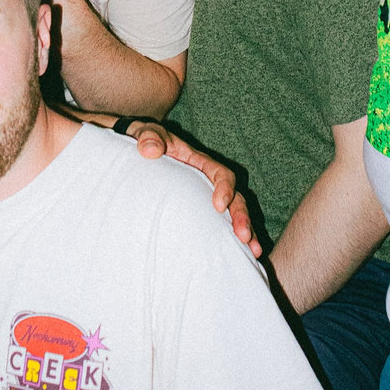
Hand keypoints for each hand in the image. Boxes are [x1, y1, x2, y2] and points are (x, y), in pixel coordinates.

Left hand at [126, 120, 261, 256]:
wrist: (136, 150)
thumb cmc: (144, 141)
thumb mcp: (144, 132)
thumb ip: (148, 137)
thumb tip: (150, 150)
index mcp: (199, 162)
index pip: (220, 174)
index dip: (224, 188)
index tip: (218, 206)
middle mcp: (207, 180)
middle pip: (234, 197)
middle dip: (241, 216)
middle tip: (243, 237)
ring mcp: (204, 197)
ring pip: (232, 214)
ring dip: (244, 231)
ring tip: (253, 252)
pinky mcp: (197, 212)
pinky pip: (218, 226)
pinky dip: (229, 240)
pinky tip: (239, 256)